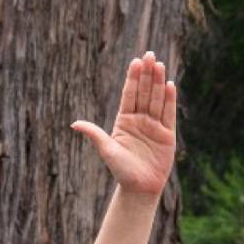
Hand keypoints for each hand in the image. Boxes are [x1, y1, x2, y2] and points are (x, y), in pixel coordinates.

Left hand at [72, 50, 176, 196]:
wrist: (139, 188)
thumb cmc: (121, 170)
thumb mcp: (106, 150)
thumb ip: (94, 134)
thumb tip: (74, 124)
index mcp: (124, 122)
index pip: (129, 96)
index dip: (133, 79)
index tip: (135, 62)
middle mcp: (140, 121)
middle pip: (144, 93)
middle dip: (147, 75)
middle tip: (150, 55)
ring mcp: (154, 126)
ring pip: (157, 99)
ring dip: (158, 82)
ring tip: (159, 64)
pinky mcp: (167, 133)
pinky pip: (169, 113)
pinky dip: (169, 100)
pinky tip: (169, 85)